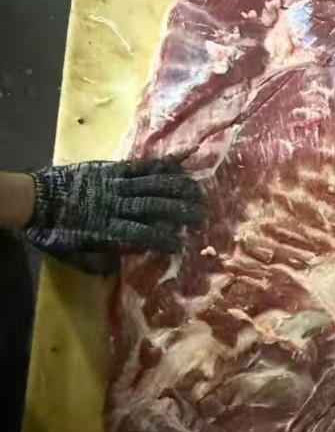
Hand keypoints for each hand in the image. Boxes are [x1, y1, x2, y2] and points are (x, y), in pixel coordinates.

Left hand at [24, 158, 202, 273]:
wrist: (36, 199)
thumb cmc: (55, 231)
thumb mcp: (72, 255)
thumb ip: (97, 263)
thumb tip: (122, 268)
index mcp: (106, 228)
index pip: (140, 234)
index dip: (161, 239)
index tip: (180, 245)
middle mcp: (115, 204)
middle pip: (152, 206)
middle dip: (179, 210)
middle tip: (201, 215)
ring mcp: (115, 183)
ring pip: (150, 183)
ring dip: (176, 187)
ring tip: (198, 191)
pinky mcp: (111, 169)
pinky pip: (139, 166)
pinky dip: (160, 164)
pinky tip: (179, 163)